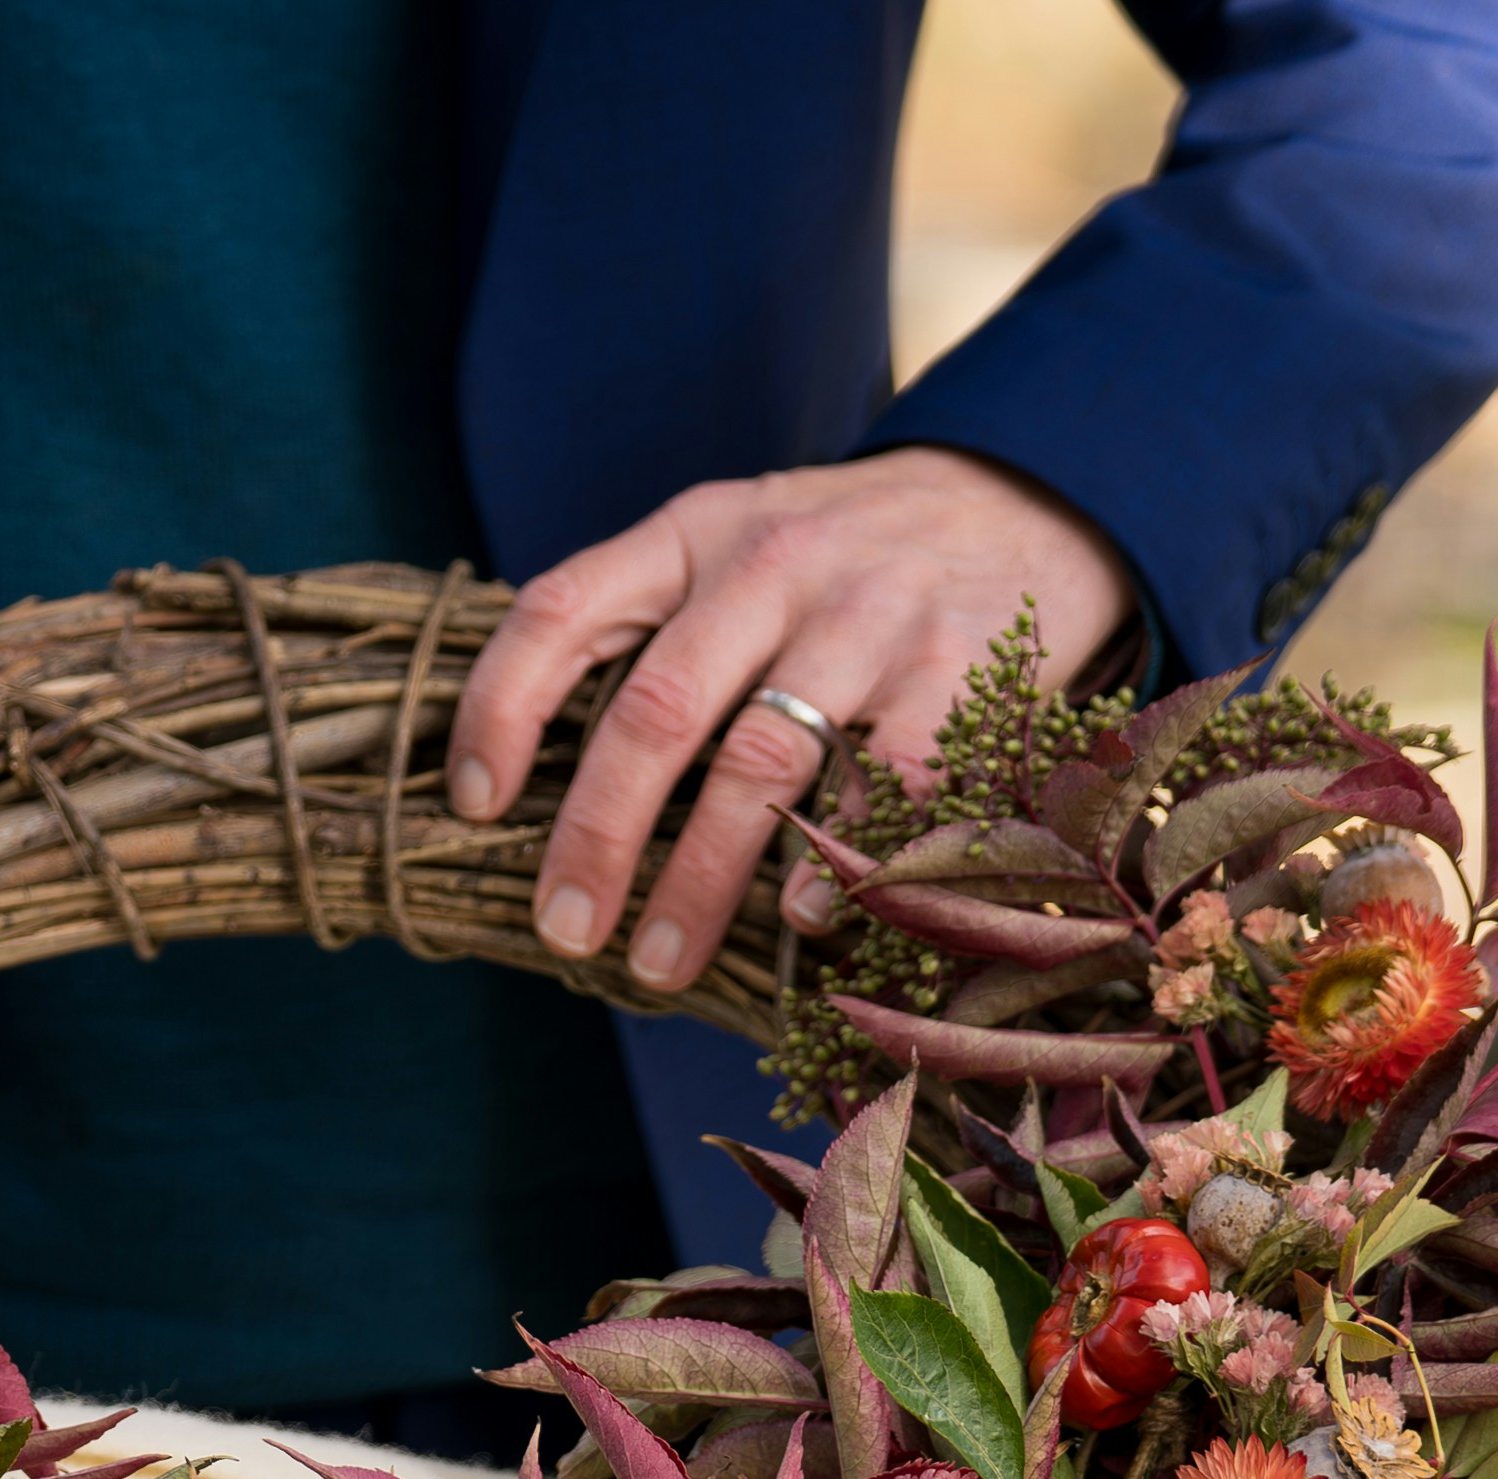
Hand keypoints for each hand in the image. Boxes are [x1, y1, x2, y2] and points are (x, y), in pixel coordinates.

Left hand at [442, 449, 1133, 994]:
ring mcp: (868, 614)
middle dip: (598, 836)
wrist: (1024, 497)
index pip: (562, 610)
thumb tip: (537, 762)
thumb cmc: (844, 555)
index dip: (499, 709)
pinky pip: (884, 781)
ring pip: (759, 761)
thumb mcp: (734, 543)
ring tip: (660, 963)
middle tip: (567, 930)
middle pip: (655, 711)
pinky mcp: (955, 668)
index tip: (473, 803)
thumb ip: (649, 620)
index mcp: (694, 532)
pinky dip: (837, 859)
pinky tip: (804, 922)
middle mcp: (771, 564)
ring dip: (702, 878)